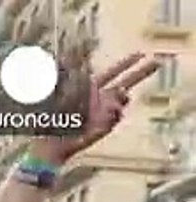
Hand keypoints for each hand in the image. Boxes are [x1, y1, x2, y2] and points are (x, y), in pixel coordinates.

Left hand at [40, 53, 159, 163]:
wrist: (52, 140)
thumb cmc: (54, 114)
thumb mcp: (63, 89)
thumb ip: (75, 71)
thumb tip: (85, 53)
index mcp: (90, 88)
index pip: (112, 73)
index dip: (126, 63)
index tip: (140, 54)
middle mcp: (100, 99)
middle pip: (126, 83)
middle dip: (141, 73)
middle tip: (158, 62)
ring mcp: (104, 112)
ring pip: (122, 100)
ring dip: (118, 98)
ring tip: (107, 103)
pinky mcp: (105, 126)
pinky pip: (116, 115)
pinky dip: (111, 113)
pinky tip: (101, 115)